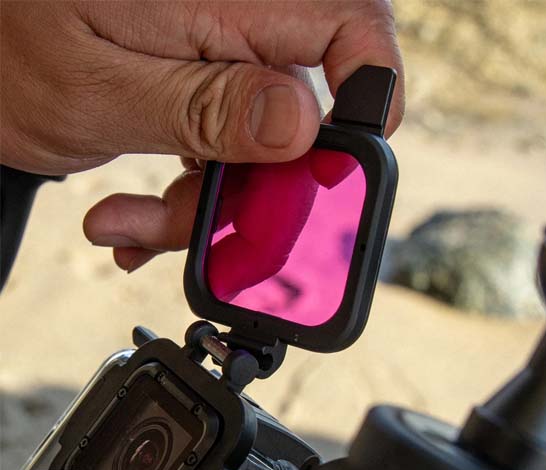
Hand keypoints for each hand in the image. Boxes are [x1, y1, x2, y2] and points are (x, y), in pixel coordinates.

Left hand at [1, 1, 403, 271]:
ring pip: (262, 149)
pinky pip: (226, 150)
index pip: (350, 26)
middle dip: (260, 193)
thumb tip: (303, 127)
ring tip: (132, 227)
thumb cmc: (5, 49)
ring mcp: (219, 57)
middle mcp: (233, 19)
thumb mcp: (101, 91)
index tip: (340, 173)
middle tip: (194, 230)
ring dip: (210, 207)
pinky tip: (139, 218)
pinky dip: (193, 196)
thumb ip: (207, 106)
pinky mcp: (202, 87)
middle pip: (304, 116)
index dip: (368, 101)